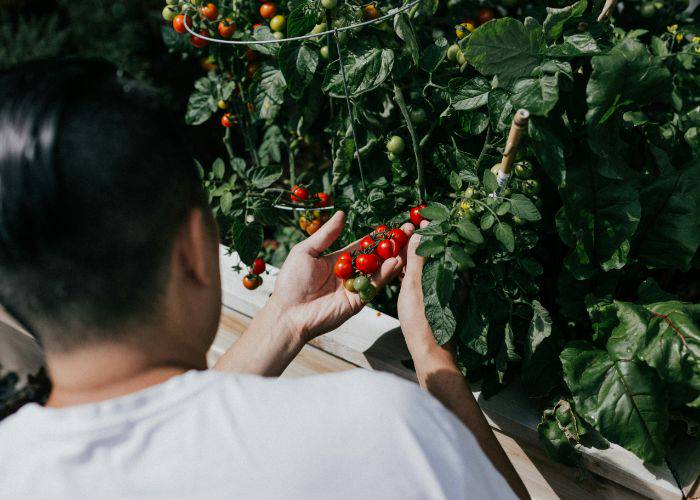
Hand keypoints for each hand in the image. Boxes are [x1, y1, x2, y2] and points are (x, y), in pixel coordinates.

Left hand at [270, 211, 414, 341]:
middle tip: (407, 231)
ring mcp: (355, 287)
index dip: (376, 237)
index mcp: (338, 261)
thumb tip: (341, 213)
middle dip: (391, 245)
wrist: (288, 312)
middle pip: (375, 257)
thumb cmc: (291, 281)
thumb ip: (326, 234)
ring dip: (393, 257)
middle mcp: (350, 274)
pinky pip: (374, 285)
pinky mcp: (358, 301)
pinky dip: (385, 274)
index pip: (362, 246)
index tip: (391, 226)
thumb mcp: (306, 251)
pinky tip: (395, 261)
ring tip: (406, 244)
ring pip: (379, 270)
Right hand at [397, 220, 449, 359]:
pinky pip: (428, 277)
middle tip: (403, 232)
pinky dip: (416, 271)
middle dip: (421, 240)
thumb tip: (421, 230)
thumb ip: (418, 257)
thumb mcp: (415, 284)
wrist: (430, 352)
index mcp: (451, 271)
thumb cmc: (421, 319)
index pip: (442, 240)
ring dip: (417, 256)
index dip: (429, 228)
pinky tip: (403, 271)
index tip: (416, 219)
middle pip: (436, 251)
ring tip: (399, 249)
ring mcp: (447, 288)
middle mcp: (453, 278)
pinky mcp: (440, 298)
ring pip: (431, 265)